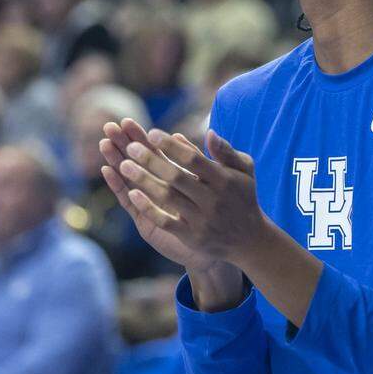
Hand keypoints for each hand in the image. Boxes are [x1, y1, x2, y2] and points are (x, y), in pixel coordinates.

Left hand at [108, 124, 270, 270]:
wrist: (249, 241)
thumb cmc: (243, 198)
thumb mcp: (244, 171)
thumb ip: (226, 152)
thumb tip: (209, 132)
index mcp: (224, 180)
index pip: (193, 160)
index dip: (171, 146)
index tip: (152, 133)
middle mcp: (212, 200)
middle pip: (176, 177)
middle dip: (151, 160)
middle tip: (130, 146)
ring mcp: (201, 220)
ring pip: (167, 198)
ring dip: (143, 180)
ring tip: (123, 165)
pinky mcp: (192, 236)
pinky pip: (165, 221)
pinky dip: (148, 207)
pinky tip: (132, 193)